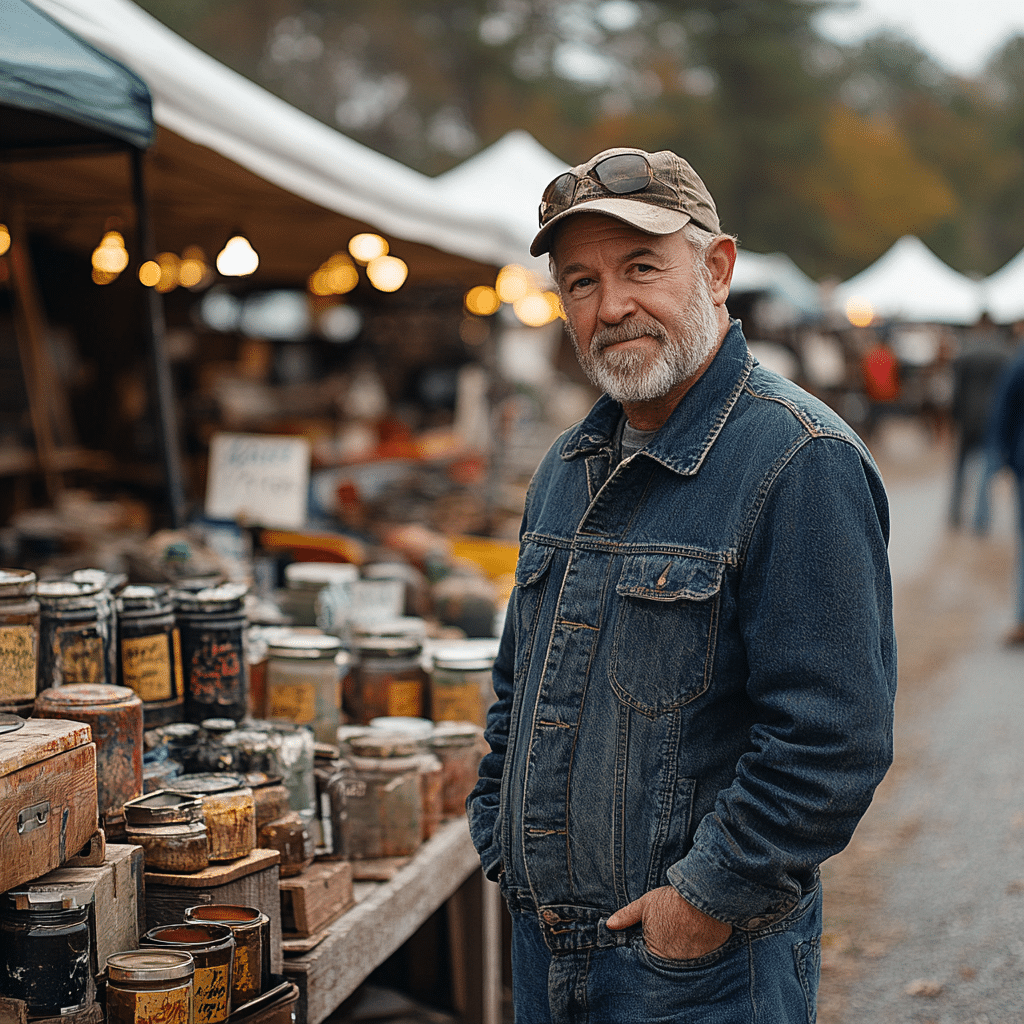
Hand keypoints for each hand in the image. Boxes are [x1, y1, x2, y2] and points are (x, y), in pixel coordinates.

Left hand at [606, 885, 732, 960]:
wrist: (702, 896)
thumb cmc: (671, 901)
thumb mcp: (645, 904)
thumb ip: (627, 916)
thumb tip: (609, 924)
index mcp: (656, 952)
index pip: (652, 953)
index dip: (655, 941)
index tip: (662, 930)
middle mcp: (674, 961)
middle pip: (670, 958)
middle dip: (672, 947)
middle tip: (677, 931)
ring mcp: (694, 960)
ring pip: (687, 958)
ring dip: (687, 949)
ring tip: (689, 931)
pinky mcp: (712, 955)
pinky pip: (706, 956)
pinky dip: (704, 948)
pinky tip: (703, 934)